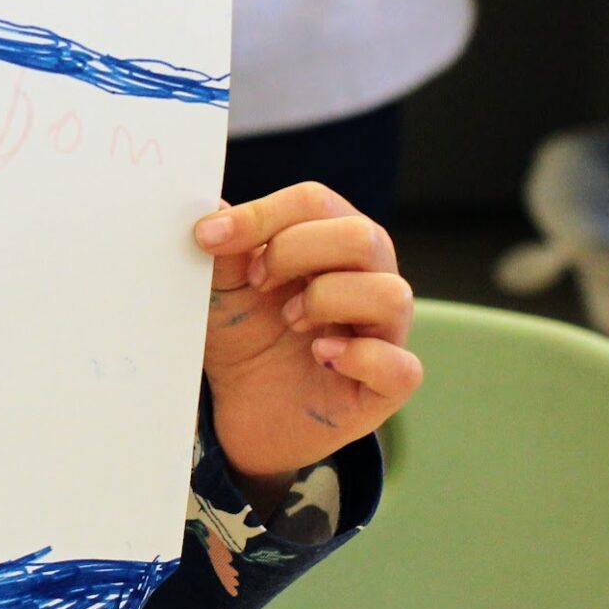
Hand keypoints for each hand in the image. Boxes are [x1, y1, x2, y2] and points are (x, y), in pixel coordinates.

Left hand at [193, 182, 421, 501]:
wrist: (241, 407)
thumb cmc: (243, 333)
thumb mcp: (220, 287)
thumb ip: (223, 247)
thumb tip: (212, 202)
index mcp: (331, 240)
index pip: (315, 201)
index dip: (262, 215)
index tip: (208, 237)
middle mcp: (369, 277)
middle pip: (362, 236)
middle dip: (295, 252)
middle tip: (258, 282)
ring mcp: (384, 332)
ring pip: (391, 294)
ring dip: (328, 301)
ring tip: (291, 321)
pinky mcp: (386, 386)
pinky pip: (401, 366)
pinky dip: (359, 358)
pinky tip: (321, 356)